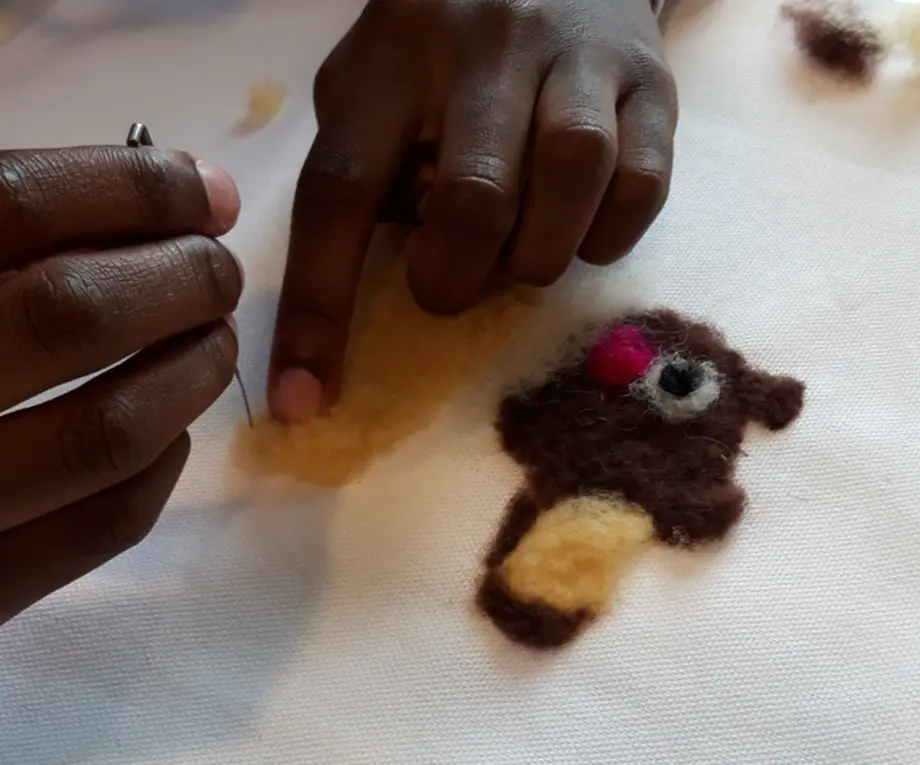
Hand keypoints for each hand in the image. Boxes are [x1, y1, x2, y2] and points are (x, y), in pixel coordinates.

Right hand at [0, 146, 242, 625]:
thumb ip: (2, 229)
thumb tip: (168, 187)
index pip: (14, 204)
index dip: (135, 188)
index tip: (207, 191)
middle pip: (74, 315)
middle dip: (183, 278)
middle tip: (219, 268)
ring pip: (109, 431)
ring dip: (193, 371)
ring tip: (214, 337)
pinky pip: (105, 524)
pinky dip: (164, 466)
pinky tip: (176, 430)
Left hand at [269, 0, 676, 422]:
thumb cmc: (445, 43)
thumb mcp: (374, 85)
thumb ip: (366, 169)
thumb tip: (396, 272)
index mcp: (391, 61)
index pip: (339, 193)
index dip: (318, 308)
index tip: (305, 399)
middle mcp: (485, 47)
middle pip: (472, 198)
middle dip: (454, 277)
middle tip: (446, 281)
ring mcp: (577, 59)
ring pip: (570, 177)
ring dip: (537, 254)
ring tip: (519, 252)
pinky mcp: (651, 83)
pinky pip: (640, 185)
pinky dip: (606, 235)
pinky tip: (580, 227)